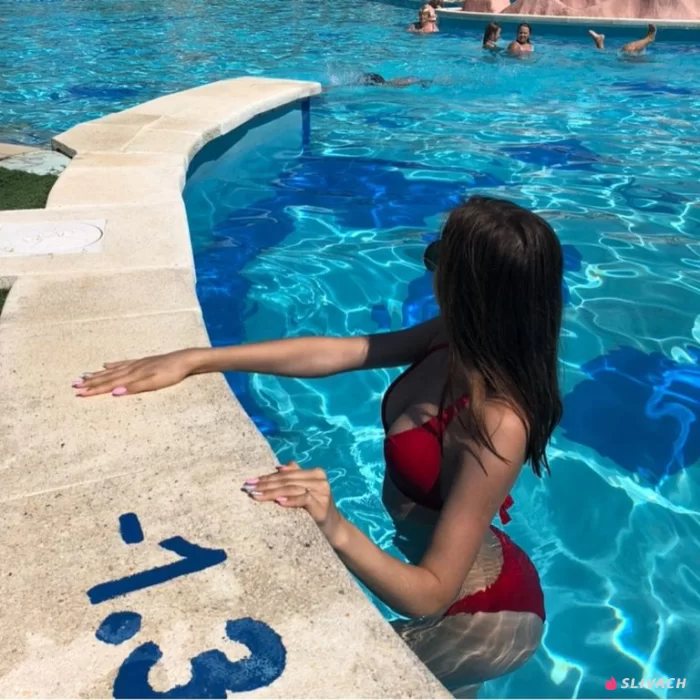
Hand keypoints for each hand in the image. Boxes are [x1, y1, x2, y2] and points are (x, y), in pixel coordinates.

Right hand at [72, 349, 198, 396]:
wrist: (185, 360)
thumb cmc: (171, 374)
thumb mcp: (155, 383)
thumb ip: (135, 388)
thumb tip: (114, 393)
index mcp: (133, 375)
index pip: (109, 384)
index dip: (93, 390)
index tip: (78, 393)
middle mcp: (131, 369)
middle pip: (107, 377)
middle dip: (90, 382)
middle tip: (73, 385)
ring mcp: (136, 364)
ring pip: (112, 370)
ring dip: (97, 374)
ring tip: (83, 375)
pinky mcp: (143, 362)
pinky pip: (123, 364)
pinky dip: (113, 365)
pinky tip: (106, 364)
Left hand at [242, 462, 346, 546]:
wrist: (334, 530)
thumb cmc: (315, 510)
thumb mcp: (305, 492)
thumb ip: (295, 478)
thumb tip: (278, 467)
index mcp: (314, 472)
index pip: (285, 474)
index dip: (267, 477)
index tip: (249, 481)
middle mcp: (319, 478)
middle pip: (287, 480)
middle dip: (265, 484)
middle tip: (248, 488)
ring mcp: (322, 491)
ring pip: (291, 488)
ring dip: (272, 492)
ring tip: (256, 495)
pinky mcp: (322, 504)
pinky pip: (304, 499)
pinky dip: (290, 500)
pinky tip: (278, 502)